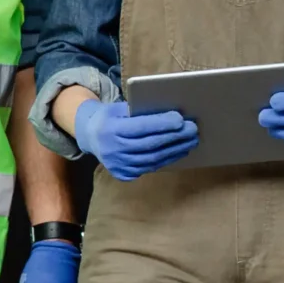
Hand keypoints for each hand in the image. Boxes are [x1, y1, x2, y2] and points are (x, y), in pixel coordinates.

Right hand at [72, 98, 198, 179]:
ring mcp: (118, 165)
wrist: (90, 136)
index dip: (162, 124)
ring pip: (153, 159)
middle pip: (150, 144)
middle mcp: (113, 150)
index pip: (140, 127)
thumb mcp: (119, 108)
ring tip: (191, 141)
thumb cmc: (111, 117)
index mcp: (110, 130)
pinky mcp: (123, 174)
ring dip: (175, 150)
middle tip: (193, 130)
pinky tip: (179, 151)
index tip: (181, 119)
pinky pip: (150, 168)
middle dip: (175, 137)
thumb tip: (171, 113)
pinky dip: (167, 159)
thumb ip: (139, 111)